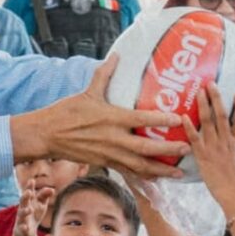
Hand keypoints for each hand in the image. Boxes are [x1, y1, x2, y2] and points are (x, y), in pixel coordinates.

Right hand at [12, 56, 187, 178]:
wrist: (46, 135)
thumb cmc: (66, 112)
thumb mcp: (88, 92)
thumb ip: (105, 74)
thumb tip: (116, 56)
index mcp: (112, 118)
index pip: (142, 118)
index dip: (162, 119)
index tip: (179, 119)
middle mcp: (114, 139)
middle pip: (147, 148)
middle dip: (169, 151)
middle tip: (188, 149)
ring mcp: (110, 154)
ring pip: (140, 166)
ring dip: (161, 170)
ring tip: (178, 173)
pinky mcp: (105, 164)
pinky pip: (129, 173)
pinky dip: (144, 177)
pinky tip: (157, 180)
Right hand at [15, 180, 53, 235]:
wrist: (27, 231)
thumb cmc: (35, 214)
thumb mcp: (41, 204)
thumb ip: (45, 196)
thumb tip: (52, 189)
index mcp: (29, 201)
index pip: (29, 192)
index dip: (30, 187)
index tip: (32, 180)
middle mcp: (23, 208)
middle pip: (23, 201)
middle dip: (25, 197)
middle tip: (29, 192)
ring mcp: (22, 218)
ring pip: (21, 214)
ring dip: (25, 211)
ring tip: (30, 209)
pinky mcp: (22, 228)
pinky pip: (22, 228)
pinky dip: (23, 227)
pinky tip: (25, 227)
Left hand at [183, 83, 234, 214]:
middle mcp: (227, 142)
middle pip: (222, 115)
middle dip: (216, 98)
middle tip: (210, 83)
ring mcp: (215, 147)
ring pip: (209, 121)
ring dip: (203, 105)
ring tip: (198, 91)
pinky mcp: (204, 156)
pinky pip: (195, 138)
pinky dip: (189, 126)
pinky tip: (183, 116)